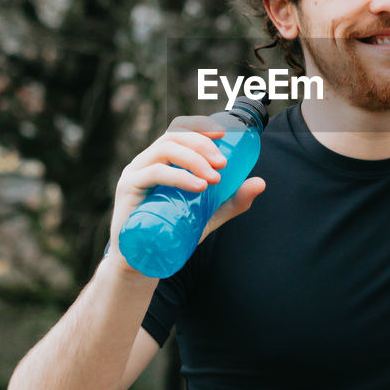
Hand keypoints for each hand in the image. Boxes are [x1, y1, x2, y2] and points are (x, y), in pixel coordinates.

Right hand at [107, 115, 265, 276]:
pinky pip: (154, 173)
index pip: (179, 131)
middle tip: (223, 164)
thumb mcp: (208, 214)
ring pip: (165, 150)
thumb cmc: (173, 232)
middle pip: (174, 137)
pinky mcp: (128, 188)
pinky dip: (179, 176)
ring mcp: (135, 173)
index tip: (223, 135)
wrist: (143, 262)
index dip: (200, 127)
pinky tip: (198, 186)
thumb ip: (232, 200)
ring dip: (194, 159)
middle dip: (202, 145)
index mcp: (162, 160)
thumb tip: (260, 182)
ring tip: (213, 178)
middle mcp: (147, 161)